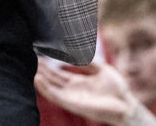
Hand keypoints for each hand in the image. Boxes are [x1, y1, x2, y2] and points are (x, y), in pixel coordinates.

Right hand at [35, 61, 155, 125]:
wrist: (126, 103)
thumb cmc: (117, 88)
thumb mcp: (102, 68)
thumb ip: (88, 60)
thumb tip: (76, 49)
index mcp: (78, 81)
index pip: (58, 72)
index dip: (48, 65)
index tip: (38, 54)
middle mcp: (72, 89)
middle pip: (52, 79)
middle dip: (41, 69)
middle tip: (29, 57)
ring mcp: (71, 97)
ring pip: (51, 87)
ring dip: (41, 78)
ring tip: (31, 67)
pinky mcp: (72, 104)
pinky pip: (55, 96)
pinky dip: (45, 89)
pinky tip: (37, 79)